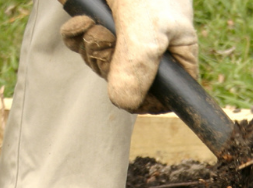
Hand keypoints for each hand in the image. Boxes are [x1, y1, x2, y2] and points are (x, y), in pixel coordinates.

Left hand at [60, 0, 197, 113]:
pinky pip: (81, 46)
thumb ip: (138, 67)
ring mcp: (121, 39)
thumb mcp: (147, 27)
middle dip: (108, 62)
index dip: (143, 98)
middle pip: (122, 85)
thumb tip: (124, 104)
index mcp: (176, 56)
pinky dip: (77, 34)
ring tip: (99, 21)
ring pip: (98, 65)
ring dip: (91, 45)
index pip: (163, 99)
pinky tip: (83, 18)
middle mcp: (149, 52)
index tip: (129, 82)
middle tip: (111, 36)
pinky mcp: (97, 25)